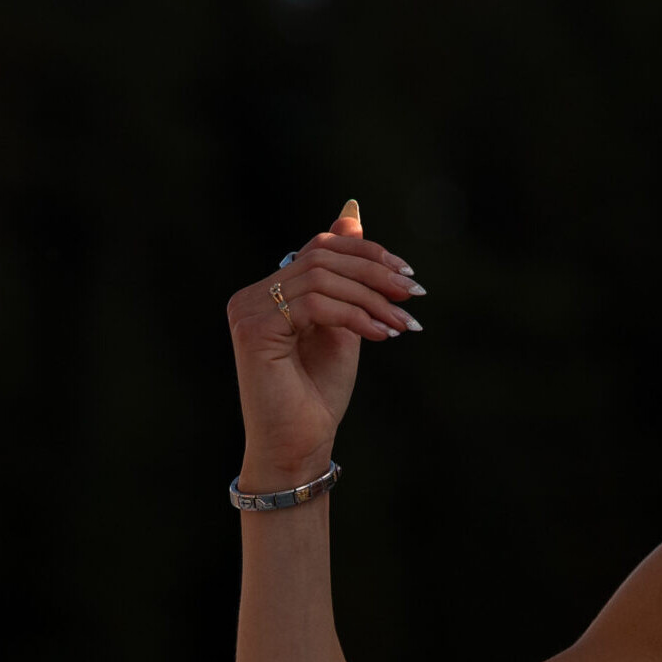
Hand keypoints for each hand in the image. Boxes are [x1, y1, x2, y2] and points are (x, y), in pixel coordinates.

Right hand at [227, 201, 423, 484]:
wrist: (299, 444)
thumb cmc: (319, 393)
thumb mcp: (345, 326)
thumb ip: (349, 280)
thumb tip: (352, 217)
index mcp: (272, 291)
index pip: (321, 248)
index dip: (367, 253)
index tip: (408, 275)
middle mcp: (252, 295)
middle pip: (323, 257)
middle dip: (375, 272)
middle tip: (413, 293)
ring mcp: (248, 310)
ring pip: (322, 279)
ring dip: (372, 298)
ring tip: (402, 323)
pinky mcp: (254, 330)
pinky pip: (315, 305)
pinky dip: (356, 316)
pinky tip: (381, 335)